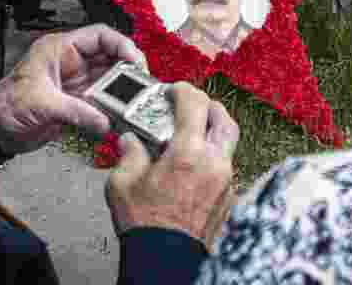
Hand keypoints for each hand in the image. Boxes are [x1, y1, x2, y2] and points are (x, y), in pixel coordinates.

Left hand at [0, 25, 147, 154]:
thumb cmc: (7, 106)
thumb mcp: (42, 105)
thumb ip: (76, 112)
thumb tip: (104, 122)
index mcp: (61, 49)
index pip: (100, 36)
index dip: (122, 45)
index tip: (136, 62)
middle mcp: (72, 63)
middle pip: (111, 57)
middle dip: (128, 69)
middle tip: (143, 84)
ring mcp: (77, 82)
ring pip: (110, 80)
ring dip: (124, 90)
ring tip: (137, 101)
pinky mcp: (78, 102)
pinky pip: (103, 101)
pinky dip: (114, 107)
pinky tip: (122, 115)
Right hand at [105, 84, 239, 248]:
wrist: (165, 260)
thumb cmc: (145, 225)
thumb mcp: (123, 183)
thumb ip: (129, 154)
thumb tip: (130, 141)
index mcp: (189, 153)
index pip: (195, 104)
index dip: (184, 91)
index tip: (174, 90)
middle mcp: (215, 164)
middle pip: (225, 121)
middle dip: (209, 107)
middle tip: (192, 106)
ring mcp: (226, 183)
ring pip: (228, 147)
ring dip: (212, 136)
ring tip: (190, 139)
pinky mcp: (229, 200)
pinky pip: (225, 171)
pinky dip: (212, 162)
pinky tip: (193, 170)